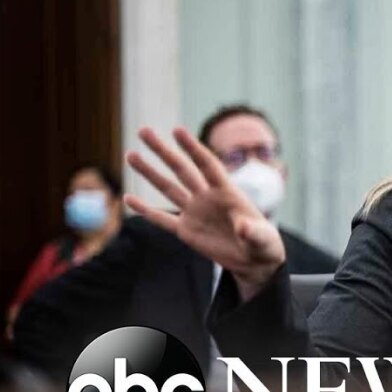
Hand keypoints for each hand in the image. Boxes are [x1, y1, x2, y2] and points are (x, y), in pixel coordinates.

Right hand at [124, 127, 285, 299]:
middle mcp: (207, 197)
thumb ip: (252, 231)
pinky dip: (146, 210)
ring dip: (149, 173)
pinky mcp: (186, 231)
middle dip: (163, 151)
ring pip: (168, 188)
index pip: (207, 165)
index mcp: (227, 192)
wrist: (254, 260)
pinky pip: (162, 219)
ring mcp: (195, 212)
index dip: (193, 148)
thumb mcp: (262, 239)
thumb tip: (243, 227)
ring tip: (130, 154)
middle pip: (182, 169)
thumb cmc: (263, 244)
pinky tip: (128, 198)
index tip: (177, 130)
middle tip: (144, 131)